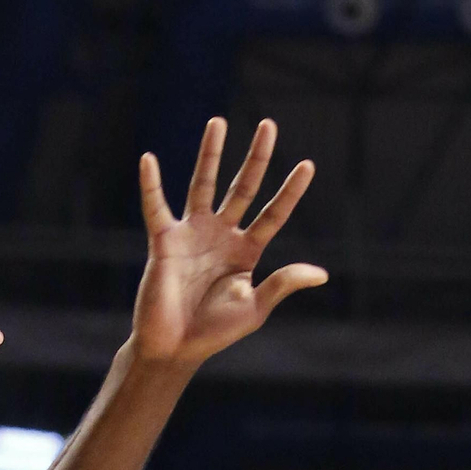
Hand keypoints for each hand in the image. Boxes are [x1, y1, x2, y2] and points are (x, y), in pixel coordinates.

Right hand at [133, 118, 327, 367]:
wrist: (175, 348)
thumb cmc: (215, 331)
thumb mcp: (255, 308)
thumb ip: (283, 284)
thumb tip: (321, 273)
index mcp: (247, 251)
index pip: (274, 214)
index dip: (290, 191)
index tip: (308, 164)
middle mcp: (221, 235)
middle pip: (243, 188)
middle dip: (256, 158)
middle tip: (269, 125)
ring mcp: (193, 234)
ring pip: (203, 185)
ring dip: (211, 154)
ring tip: (219, 121)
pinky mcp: (164, 241)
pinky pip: (156, 207)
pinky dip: (151, 185)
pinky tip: (149, 159)